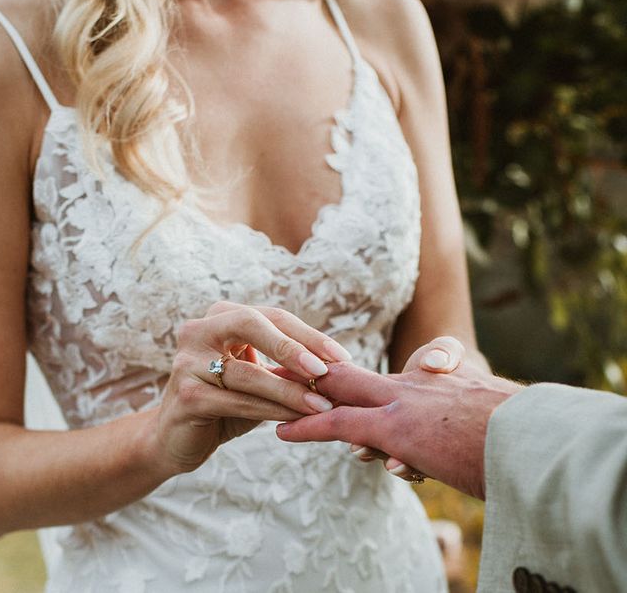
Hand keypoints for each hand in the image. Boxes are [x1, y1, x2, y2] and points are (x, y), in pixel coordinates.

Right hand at [153, 301, 350, 474]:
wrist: (175, 438)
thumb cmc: (224, 403)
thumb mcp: (257, 378)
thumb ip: (285, 369)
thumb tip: (338, 369)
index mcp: (220, 316)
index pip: (271, 316)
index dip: (309, 335)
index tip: (342, 357)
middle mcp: (198, 330)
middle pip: (252, 324)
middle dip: (293, 347)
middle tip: (325, 371)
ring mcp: (187, 361)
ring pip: (248, 371)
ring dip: (289, 391)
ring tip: (321, 406)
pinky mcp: (186, 395)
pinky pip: (237, 401)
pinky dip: (271, 411)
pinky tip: (295, 420)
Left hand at [275, 341, 521, 499]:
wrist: (540, 442)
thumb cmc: (520, 438)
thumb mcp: (485, 422)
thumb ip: (457, 425)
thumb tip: (432, 443)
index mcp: (435, 384)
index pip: (383, 375)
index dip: (351, 371)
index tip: (322, 368)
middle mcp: (414, 385)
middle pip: (350, 373)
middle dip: (310, 369)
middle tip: (273, 362)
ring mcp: (404, 404)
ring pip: (339, 392)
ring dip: (300, 395)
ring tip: (265, 391)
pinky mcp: (398, 429)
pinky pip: (341, 424)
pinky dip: (308, 428)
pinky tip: (281, 434)